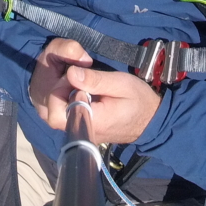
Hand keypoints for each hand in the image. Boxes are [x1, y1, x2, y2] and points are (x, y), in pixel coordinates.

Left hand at [31, 39, 161, 144]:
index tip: (74, 74)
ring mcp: (83, 132)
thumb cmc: (139, 100)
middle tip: (75, 77)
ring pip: (58, 115)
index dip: (60, 89)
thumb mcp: (122, 83)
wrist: (152, 120)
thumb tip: (71, 72)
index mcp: (92, 121)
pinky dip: (69, 100)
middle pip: (53, 115)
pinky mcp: (85, 129)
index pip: (57, 112)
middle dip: (58, 91)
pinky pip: (68, 116)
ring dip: (63, 95)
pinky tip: (82, 89)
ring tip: (80, 82)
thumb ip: (96, 80)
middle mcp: (83, 131)